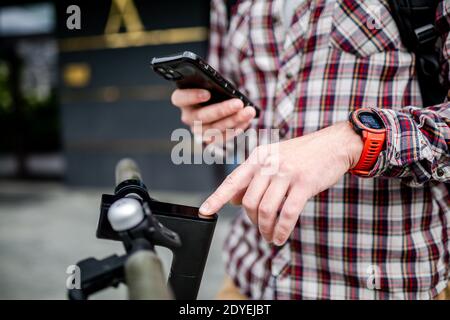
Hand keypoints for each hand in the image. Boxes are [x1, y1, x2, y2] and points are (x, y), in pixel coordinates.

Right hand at [171, 89, 255, 142]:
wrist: (218, 100)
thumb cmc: (213, 87)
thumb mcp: (211, 82)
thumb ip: (212, 83)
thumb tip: (224, 87)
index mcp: (182, 99)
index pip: (179, 98)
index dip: (192, 96)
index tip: (207, 94)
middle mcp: (187, 116)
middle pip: (201, 116)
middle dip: (222, 110)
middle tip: (239, 103)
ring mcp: (198, 130)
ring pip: (214, 129)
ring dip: (234, 120)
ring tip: (249, 111)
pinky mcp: (210, 138)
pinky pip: (222, 137)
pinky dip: (236, 129)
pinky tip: (246, 121)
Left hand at [199, 122, 362, 245]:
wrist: (334, 144)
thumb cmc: (302, 155)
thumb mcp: (273, 159)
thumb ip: (253, 178)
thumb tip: (235, 201)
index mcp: (258, 157)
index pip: (232, 181)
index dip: (216, 198)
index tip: (204, 212)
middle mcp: (269, 163)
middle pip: (249, 201)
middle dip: (252, 221)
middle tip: (260, 229)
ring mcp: (286, 172)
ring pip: (266, 209)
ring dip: (265, 228)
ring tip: (270, 236)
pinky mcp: (304, 183)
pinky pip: (288, 214)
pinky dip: (282, 230)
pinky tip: (281, 237)